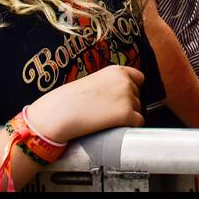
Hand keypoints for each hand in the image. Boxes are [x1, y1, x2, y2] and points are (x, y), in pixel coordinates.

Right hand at [26, 65, 144, 142]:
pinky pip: (138, 123)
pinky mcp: (126, 114)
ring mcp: (127, 97)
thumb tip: (120, 97)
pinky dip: (130, 127)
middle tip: (107, 111)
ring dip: (127, 117)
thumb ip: (110, 84)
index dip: (132, 90)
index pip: (139, 78)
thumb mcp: (93, 82)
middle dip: (127, 105)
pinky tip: (115, 127)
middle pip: (137, 96)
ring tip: (105, 119)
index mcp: (116, 71)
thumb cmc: (70, 100)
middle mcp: (125, 81)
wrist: (59, 113)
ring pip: (138, 110)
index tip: (122, 99)